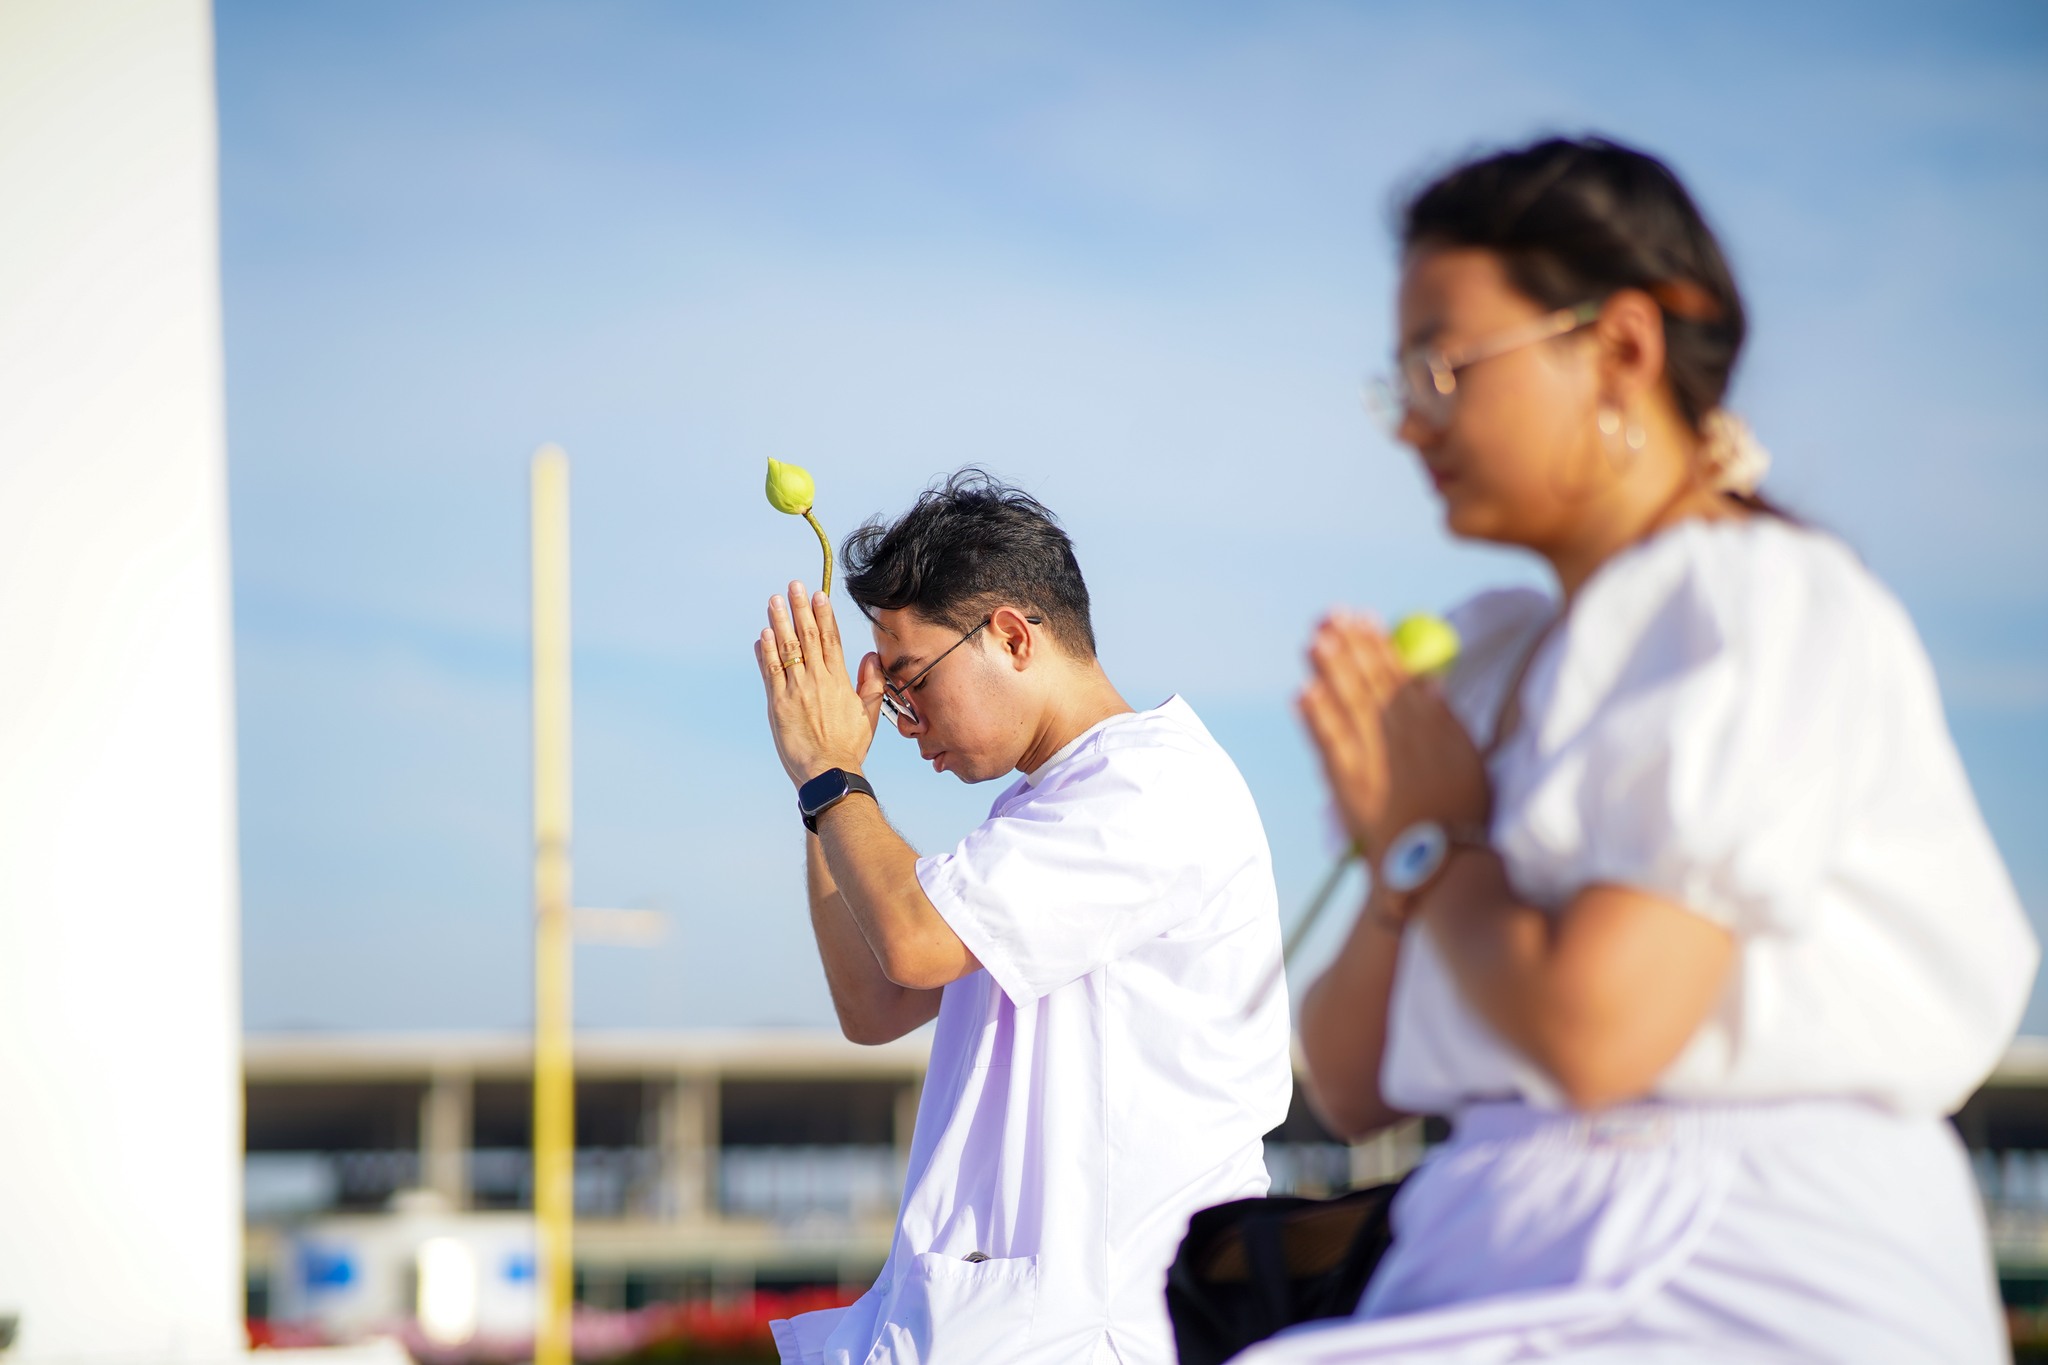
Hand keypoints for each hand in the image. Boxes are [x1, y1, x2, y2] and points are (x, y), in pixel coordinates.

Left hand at [755, 582, 887, 786]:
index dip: (824, 615)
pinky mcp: (778, 703)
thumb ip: (872, 684)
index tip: (819, 595)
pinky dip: (766, 651)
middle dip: (800, 608)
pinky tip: (763, 634)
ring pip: (787, 648)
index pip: (831, 640)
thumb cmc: (849, 747)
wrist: (828, 772)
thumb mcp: (870, 715)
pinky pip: (770, 671)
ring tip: (774, 601)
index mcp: (839, 681)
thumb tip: (871, 657)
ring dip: (780, 622)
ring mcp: (796, 690)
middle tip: (794, 586)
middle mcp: (817, 680)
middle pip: (807, 636)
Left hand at [1297, 611, 1489, 867]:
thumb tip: (1431, 681)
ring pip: (1348, 703)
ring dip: (1330, 669)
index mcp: (1429, 724)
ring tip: (1314, 640)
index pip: (1397, 673)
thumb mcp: (1465, 759)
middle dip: (1349, 645)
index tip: (1362, 617)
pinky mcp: (1348, 781)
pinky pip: (1329, 742)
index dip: (1377, 643)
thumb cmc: (1456, 813)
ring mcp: (1372, 756)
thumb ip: (1445, 720)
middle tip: (1330, 614)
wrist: (1439, 862)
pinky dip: (1316, 717)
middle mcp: (1400, 733)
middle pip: (1369, 680)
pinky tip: (1302, 693)